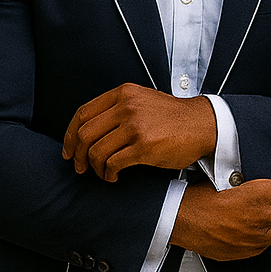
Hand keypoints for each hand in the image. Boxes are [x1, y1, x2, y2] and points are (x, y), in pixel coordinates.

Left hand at [62, 83, 216, 181]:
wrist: (203, 124)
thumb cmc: (172, 118)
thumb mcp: (142, 101)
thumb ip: (117, 109)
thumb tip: (88, 132)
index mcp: (123, 93)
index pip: (82, 113)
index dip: (69, 135)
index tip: (68, 151)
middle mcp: (126, 106)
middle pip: (84, 134)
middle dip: (77, 155)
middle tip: (80, 167)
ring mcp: (135, 126)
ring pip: (96, 151)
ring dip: (94, 168)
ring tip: (102, 174)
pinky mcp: (144, 146)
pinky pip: (113, 163)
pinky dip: (108, 174)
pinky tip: (114, 177)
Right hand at [171, 178, 270, 260]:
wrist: (179, 220)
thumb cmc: (199, 198)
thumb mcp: (228, 179)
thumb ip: (254, 184)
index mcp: (256, 194)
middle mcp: (260, 217)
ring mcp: (255, 238)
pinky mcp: (248, 251)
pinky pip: (269, 244)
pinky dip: (267, 236)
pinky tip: (256, 228)